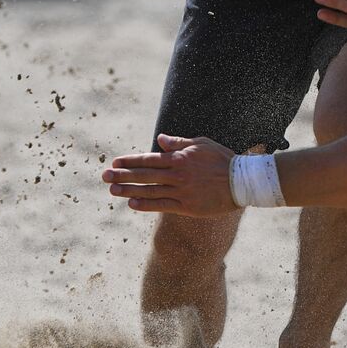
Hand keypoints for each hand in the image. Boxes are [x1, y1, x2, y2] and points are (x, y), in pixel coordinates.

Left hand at [102, 134, 241, 217]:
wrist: (242, 182)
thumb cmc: (223, 160)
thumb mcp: (202, 144)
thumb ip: (179, 143)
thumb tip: (160, 140)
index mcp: (179, 158)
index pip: (148, 159)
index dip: (130, 161)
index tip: (115, 163)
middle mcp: (177, 174)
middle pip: (144, 175)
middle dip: (122, 175)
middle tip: (104, 177)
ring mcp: (181, 191)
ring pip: (149, 191)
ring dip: (129, 190)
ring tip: (113, 190)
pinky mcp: (187, 207)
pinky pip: (161, 206)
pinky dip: (146, 205)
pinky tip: (132, 204)